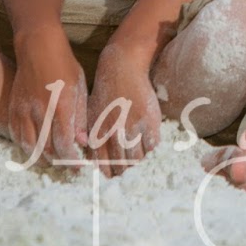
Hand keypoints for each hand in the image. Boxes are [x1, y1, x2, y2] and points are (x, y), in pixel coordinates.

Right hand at [8, 29, 87, 166]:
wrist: (38, 48)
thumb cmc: (64, 65)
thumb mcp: (79, 88)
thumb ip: (80, 117)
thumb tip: (82, 143)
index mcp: (61, 105)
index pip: (65, 144)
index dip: (72, 160)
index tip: (80, 167)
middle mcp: (40, 111)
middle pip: (47, 149)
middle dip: (60, 162)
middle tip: (69, 166)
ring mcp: (23, 111)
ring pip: (30, 147)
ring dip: (43, 158)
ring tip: (54, 160)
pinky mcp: (13, 109)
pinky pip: (17, 137)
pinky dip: (27, 147)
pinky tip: (37, 149)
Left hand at [87, 51, 162, 175]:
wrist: (122, 69)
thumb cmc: (106, 91)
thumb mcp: (92, 115)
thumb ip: (93, 137)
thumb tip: (97, 162)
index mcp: (97, 135)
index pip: (105, 166)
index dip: (111, 174)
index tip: (116, 176)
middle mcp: (114, 134)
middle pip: (122, 166)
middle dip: (126, 172)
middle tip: (130, 173)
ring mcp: (132, 128)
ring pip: (138, 159)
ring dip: (139, 163)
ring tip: (141, 162)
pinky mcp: (149, 121)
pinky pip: (152, 146)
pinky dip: (152, 150)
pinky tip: (150, 147)